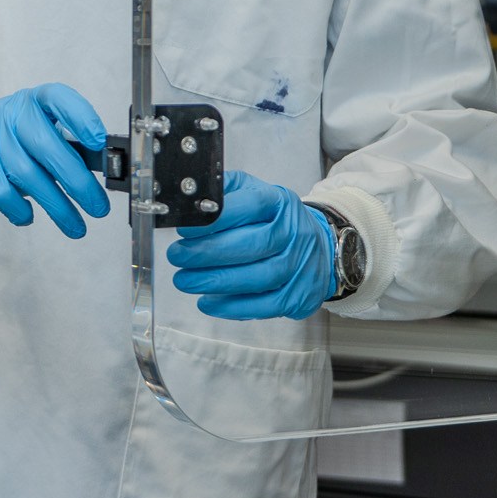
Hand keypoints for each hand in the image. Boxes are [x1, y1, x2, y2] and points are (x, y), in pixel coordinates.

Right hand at [0, 84, 111, 237]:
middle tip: (98, 207)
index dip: (80, 117)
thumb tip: (111, 166)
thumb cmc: (3, 154)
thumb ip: (71, 151)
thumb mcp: (38, 146)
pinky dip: (20, 210)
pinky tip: (28, 217)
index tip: (99, 142)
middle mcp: (7, 114)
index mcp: (30, 103)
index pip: (56, 98)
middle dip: (77, 181)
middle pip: (46, 145)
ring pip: (27, 174)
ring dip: (57, 205)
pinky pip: (2, 191)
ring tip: (75, 226)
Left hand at [168, 171, 336, 318]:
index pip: (249, 206)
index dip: (214, 220)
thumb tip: (188, 196)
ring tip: (184, 280)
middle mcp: (295, 234)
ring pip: (258, 278)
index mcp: (279, 202)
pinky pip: (266, 306)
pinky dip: (233, 306)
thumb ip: (223, 191)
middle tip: (176, 256)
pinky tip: (208, 302)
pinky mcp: (300, 295)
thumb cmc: (274, 219)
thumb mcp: (252, 191)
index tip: (184, 229)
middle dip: (207, 253)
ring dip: (216, 282)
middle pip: (252, 245)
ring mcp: (301, 266)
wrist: (319, 245)